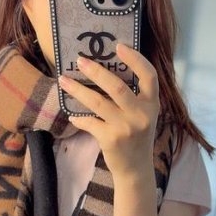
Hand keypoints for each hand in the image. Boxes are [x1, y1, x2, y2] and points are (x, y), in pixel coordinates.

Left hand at [57, 42, 159, 177]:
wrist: (135, 169)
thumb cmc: (136, 138)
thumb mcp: (143, 116)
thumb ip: (134, 98)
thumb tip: (104, 73)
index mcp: (152, 104)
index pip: (149, 75)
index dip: (135, 59)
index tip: (118, 46)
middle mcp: (141, 114)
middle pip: (117, 86)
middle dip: (96, 71)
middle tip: (80, 60)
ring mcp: (126, 127)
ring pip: (97, 102)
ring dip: (78, 90)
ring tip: (63, 80)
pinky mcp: (111, 139)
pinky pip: (89, 122)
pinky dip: (79, 118)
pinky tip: (73, 115)